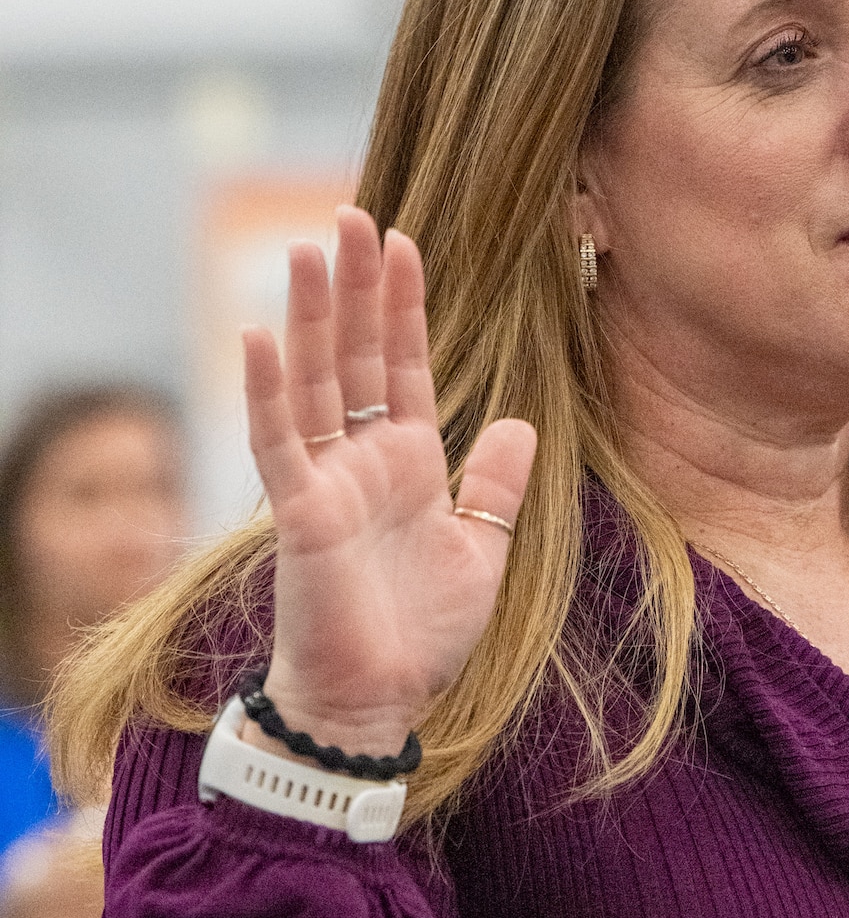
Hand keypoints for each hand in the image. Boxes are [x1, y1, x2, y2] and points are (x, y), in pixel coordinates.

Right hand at [243, 206, 536, 755]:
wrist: (378, 702)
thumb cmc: (420, 636)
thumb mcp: (480, 552)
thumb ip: (493, 487)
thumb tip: (519, 421)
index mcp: (406, 463)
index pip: (403, 366)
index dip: (404, 306)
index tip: (404, 241)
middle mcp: (361, 461)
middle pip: (356, 356)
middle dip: (356, 287)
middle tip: (351, 215)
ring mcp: (324, 483)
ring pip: (315, 381)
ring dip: (313, 316)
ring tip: (311, 247)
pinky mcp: (298, 515)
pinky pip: (279, 444)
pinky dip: (268, 391)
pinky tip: (260, 334)